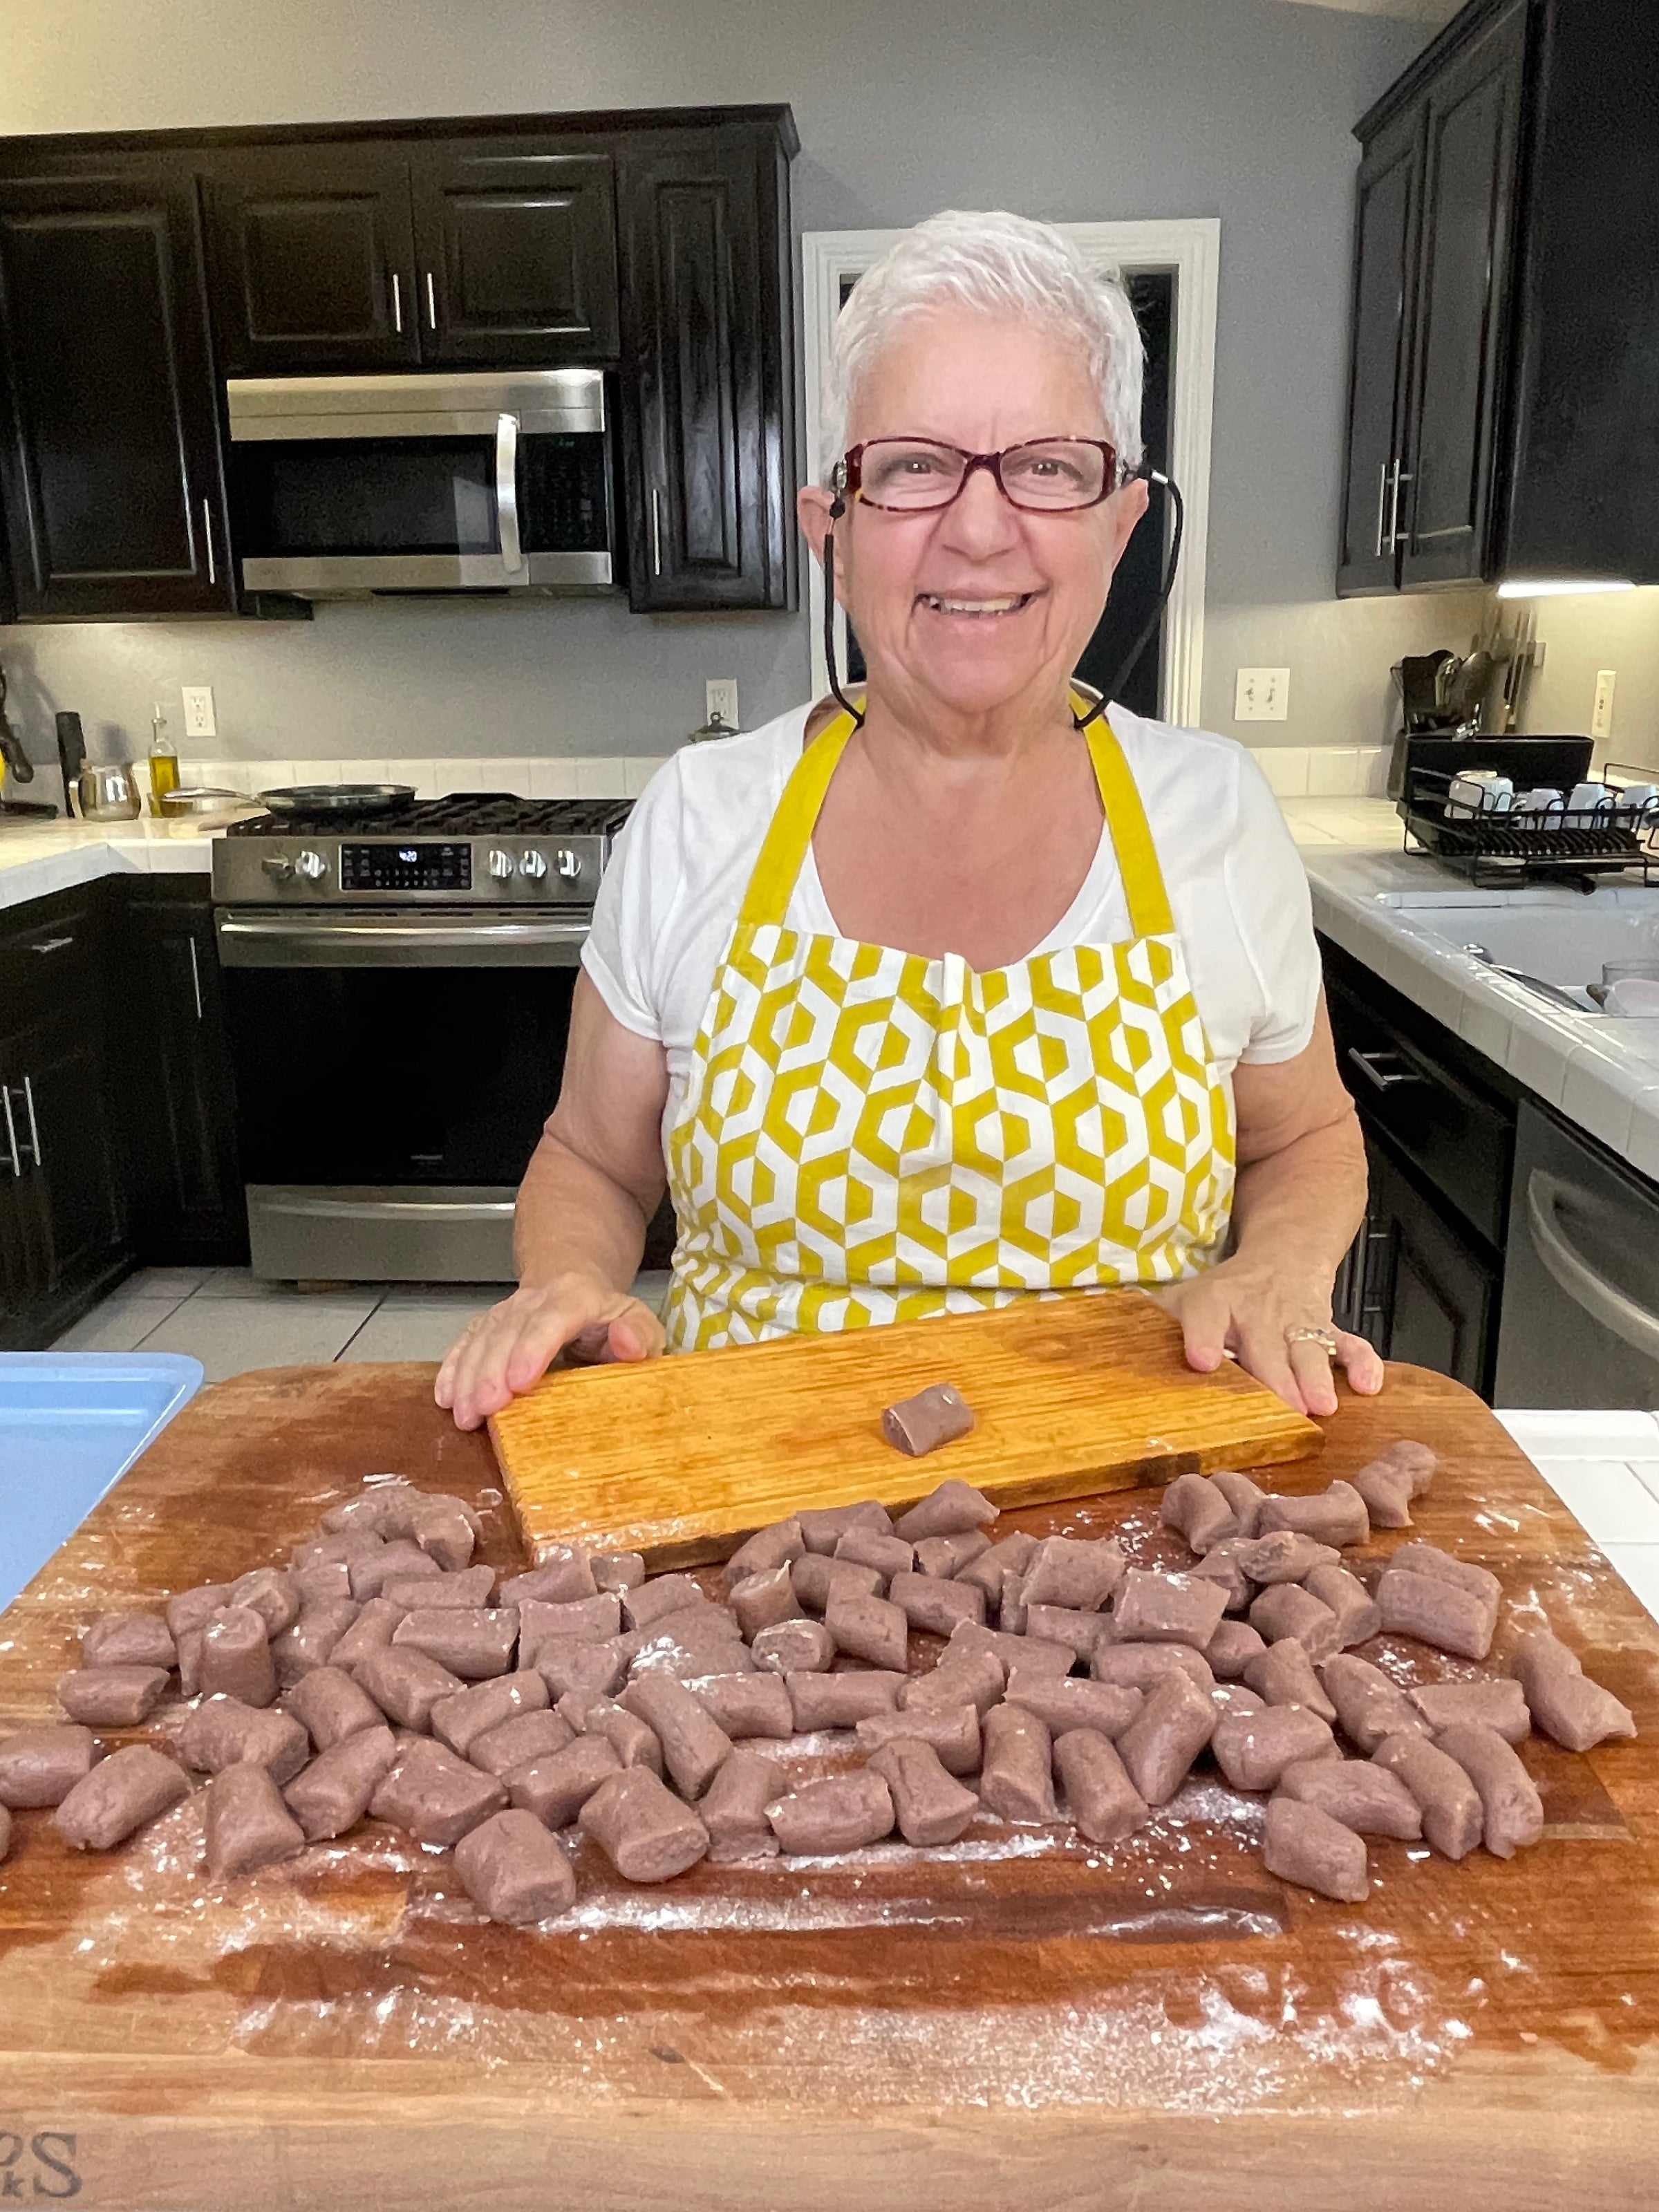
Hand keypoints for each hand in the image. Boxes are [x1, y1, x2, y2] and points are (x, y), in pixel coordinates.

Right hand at [434, 1274, 666, 1430]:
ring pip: (481, 1339)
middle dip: (492, 1371)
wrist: (574, 1287)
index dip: (533, 1348)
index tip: (520, 1382)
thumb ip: (640, 1333)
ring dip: (468, 1377)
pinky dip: (452, 1369)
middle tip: (484, 1409)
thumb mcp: (638, 1320)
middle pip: (508, 1332)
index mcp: (574, 1298)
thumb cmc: (608, 1318)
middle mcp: (533, 1301)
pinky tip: (446, 1397)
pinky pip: (465, 1343)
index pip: (552, 1318)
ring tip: (465, 1415)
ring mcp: (505, 1312)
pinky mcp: (486, 1325)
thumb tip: (629, 1344)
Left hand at [1150, 1255, 1384, 1418]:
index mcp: (1215, 1301)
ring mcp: (1296, 1321)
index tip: (1202, 1361)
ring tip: (1320, 1406)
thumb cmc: (1227, 1291)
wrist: (1286, 1252)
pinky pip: (1349, 1344)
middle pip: (1265, 1344)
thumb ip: (1151, 1322)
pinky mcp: (1328, 1328)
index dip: (1203, 1335)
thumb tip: (1094, 1346)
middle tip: (1283, 1405)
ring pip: (1308, 1347)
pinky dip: (1362, 1363)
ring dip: (1315, 1376)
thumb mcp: (1185, 1297)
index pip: (1205, 1312)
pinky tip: (1368, 1386)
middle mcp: (1257, 1312)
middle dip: (1274, 1375)